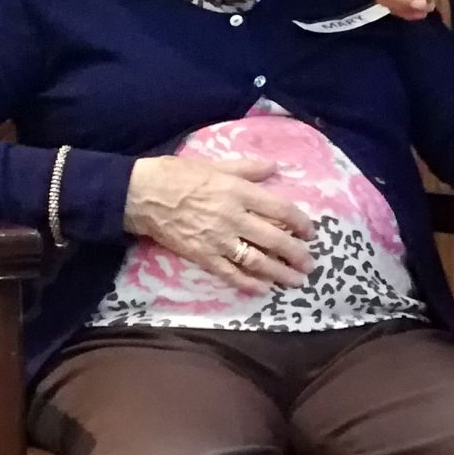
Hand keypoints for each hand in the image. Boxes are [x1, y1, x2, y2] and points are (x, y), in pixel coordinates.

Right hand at [122, 154, 315, 290]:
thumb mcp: (215, 164)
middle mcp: (233, 218)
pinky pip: (230, 274)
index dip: (299, 222)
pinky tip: (263, 289)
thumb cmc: (178, 175)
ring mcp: (218, 240)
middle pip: (273, 239)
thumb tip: (275, 167)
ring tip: (296, 282)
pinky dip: (248, 283)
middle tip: (310, 264)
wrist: (142, 195)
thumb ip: (247, 168)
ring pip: (256, 260)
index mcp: (238, 192)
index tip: (310, 232)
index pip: (279, 209)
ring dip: (279, 273)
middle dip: (296, 254)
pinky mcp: (202, 256)